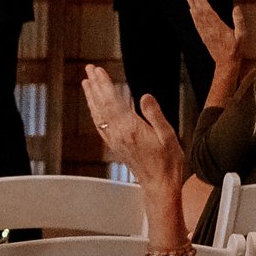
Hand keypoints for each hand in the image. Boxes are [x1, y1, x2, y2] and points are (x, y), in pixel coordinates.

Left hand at [80, 64, 185, 197]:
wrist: (160, 185)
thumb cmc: (168, 162)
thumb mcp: (167, 135)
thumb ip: (155, 114)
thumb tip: (145, 96)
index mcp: (130, 128)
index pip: (113, 100)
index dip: (104, 84)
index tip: (98, 71)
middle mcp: (118, 133)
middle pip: (102, 104)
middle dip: (95, 85)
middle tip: (89, 69)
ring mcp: (115, 140)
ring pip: (98, 114)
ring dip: (92, 97)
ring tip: (87, 83)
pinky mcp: (115, 146)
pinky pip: (100, 125)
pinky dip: (96, 112)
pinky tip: (95, 107)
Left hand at [187, 0, 239, 70]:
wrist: (226, 63)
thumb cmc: (236, 49)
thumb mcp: (242, 35)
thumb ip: (239, 21)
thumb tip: (236, 7)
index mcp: (218, 27)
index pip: (208, 11)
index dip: (202, 1)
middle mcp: (209, 29)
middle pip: (200, 12)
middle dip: (196, 1)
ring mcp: (205, 33)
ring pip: (197, 18)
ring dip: (193, 7)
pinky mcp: (204, 37)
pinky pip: (197, 25)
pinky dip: (194, 17)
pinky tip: (192, 12)